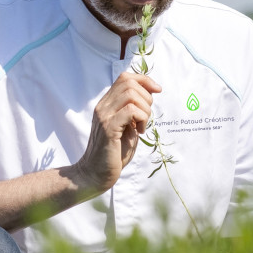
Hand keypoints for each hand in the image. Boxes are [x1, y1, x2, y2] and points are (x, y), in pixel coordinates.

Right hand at [73, 71, 162, 193]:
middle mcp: (103, 107)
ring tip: (142, 126)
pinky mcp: (108, 128)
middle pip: (129, 83)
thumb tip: (150, 96)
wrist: (95, 174)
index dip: (144, 80)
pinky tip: (139, 131)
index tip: (157, 90)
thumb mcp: (127, 128)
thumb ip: (134, 113)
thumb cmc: (114, 154)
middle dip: (146, 97)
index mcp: (107, 105)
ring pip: (131, 94)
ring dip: (145, 109)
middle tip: (146, 117)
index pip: (125, 78)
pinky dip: (142, 118)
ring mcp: (104, 116)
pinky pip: (130, 111)